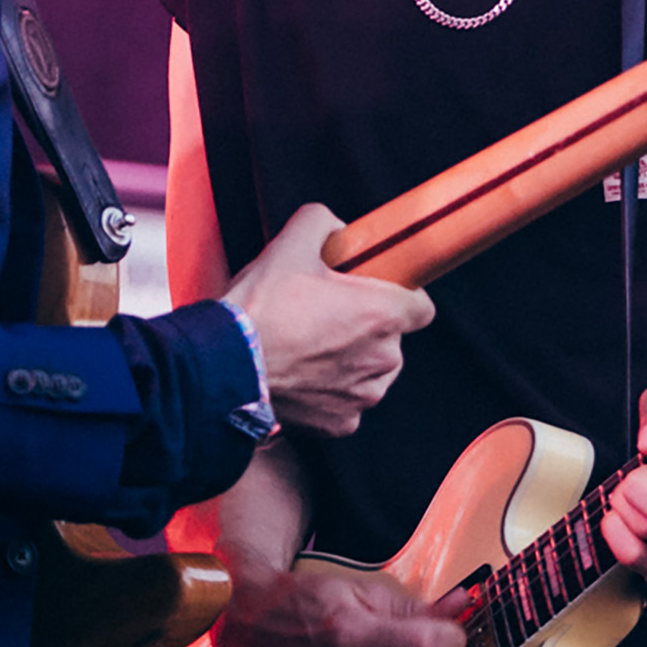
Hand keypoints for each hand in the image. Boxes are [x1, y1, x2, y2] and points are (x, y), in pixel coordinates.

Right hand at [226, 205, 434, 437]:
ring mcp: (364, 395)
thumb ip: (322, 223)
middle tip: (324, 318)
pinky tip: (301, 377)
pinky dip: (329, 393)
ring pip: (371, 373)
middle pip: (392, 340)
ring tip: (308, 349)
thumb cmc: (260, 308)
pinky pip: (347, 403)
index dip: (398, 297)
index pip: (421, 307)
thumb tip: (334, 228)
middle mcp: (384, 358)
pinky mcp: (341, 424)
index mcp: (383, 314)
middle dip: (366, 329)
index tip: (372, 294)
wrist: (225, 366)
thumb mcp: (290, 244)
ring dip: (350, 363)